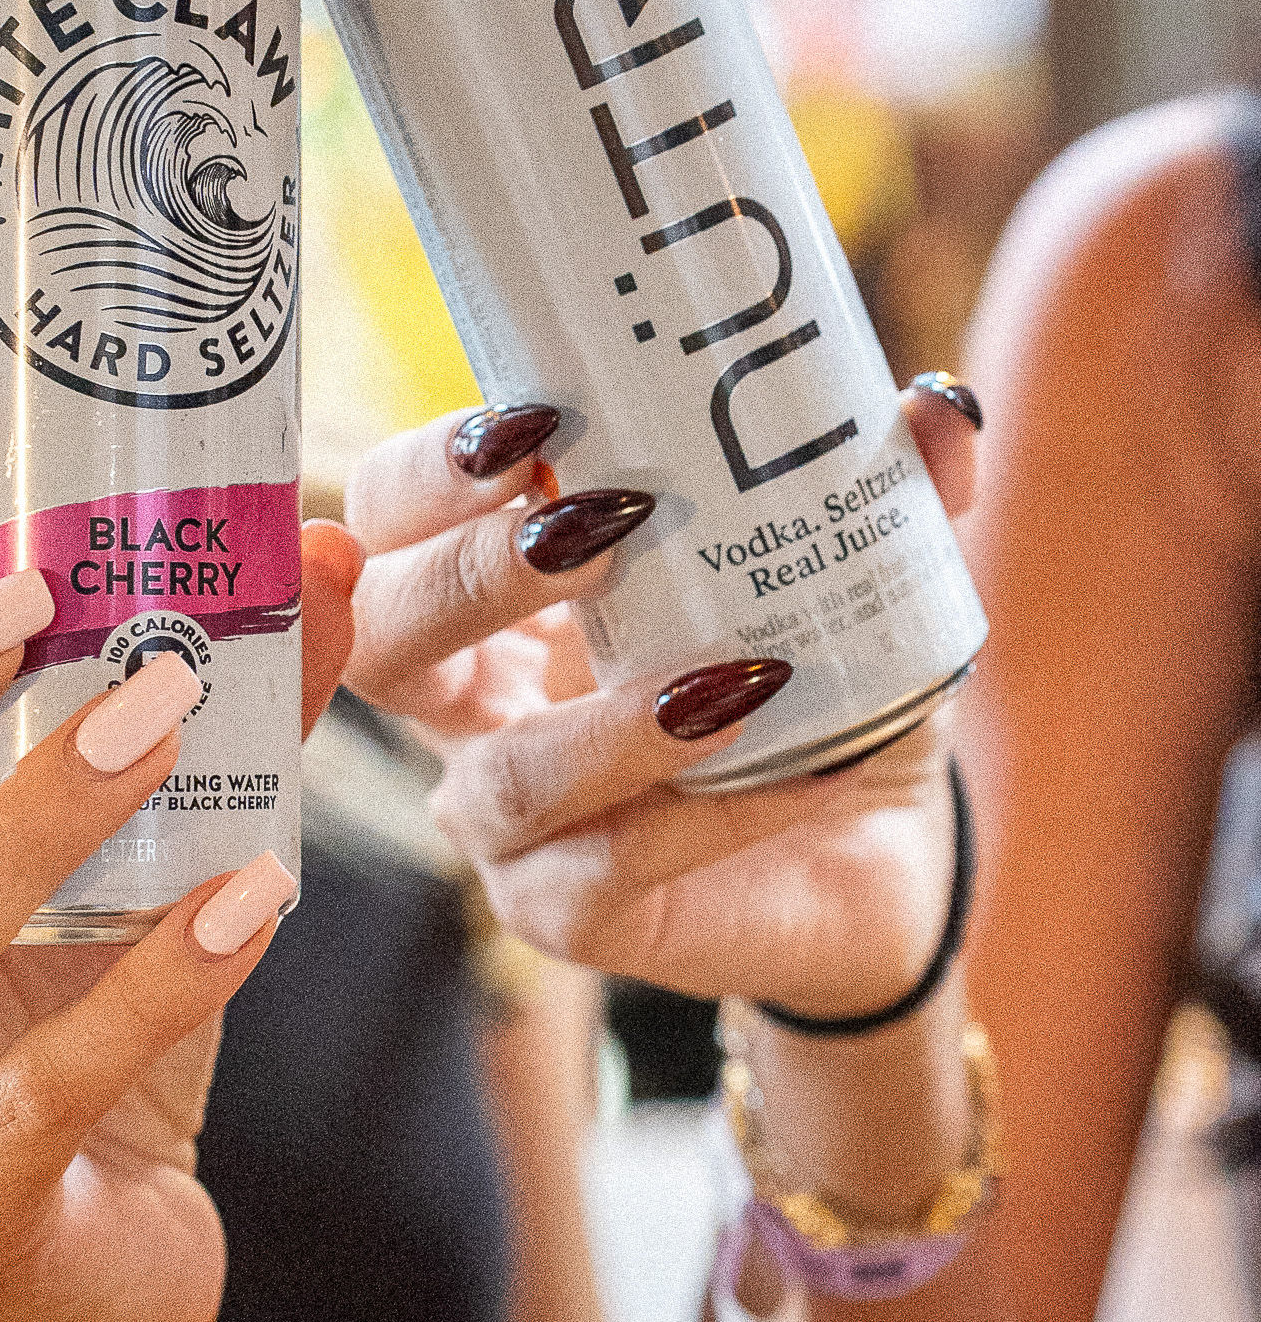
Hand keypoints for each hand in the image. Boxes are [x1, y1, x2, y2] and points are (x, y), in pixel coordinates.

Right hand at [0, 401, 358, 1321]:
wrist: (90, 1260)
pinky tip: (250, 898)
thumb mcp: (137, 843)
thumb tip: (323, 551)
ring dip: (26, 820)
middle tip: (22, 601)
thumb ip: (219, 700)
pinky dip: (151, 989)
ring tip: (163, 712)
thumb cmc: (85, 1015)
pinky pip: (35, 1103)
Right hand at [342, 380, 980, 1016]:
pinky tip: (797, 765)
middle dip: (467, 575)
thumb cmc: (811, 684)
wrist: (871, 849)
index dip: (428, 472)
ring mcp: (511, 826)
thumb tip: (941, 405)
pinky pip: (610, 870)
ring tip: (726, 677)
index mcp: (499, 602)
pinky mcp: (570, 915)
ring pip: (499, 782)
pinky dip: (707, 816)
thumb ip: (875, 487)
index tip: (534, 421)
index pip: (392, 519)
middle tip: (595, 525)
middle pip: (380, 639)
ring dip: (606, 728)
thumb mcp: (838, 572)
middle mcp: (474, 710)